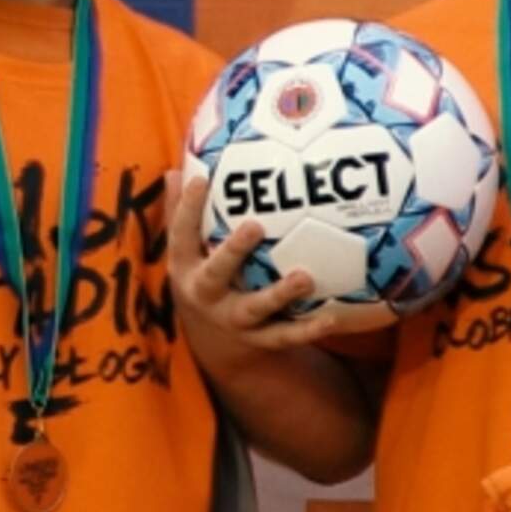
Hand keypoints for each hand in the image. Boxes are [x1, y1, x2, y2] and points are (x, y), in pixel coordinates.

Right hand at [167, 172, 336, 355]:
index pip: (180, 234)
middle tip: (255, 226)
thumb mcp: (186, 249)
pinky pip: (283, 336)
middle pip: (215, 274)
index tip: (201, 179)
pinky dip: (306, 330)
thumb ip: (182, 213)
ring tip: (305, 277)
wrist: (212, 342)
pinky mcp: (257, 340)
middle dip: (233, 252)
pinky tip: (331, 318)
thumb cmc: (204, 277)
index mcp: (186, 267)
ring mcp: (231, 319)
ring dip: (279, 294)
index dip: (187, 208)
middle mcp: (204, 294)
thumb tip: (179, 168)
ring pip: (253, 308)